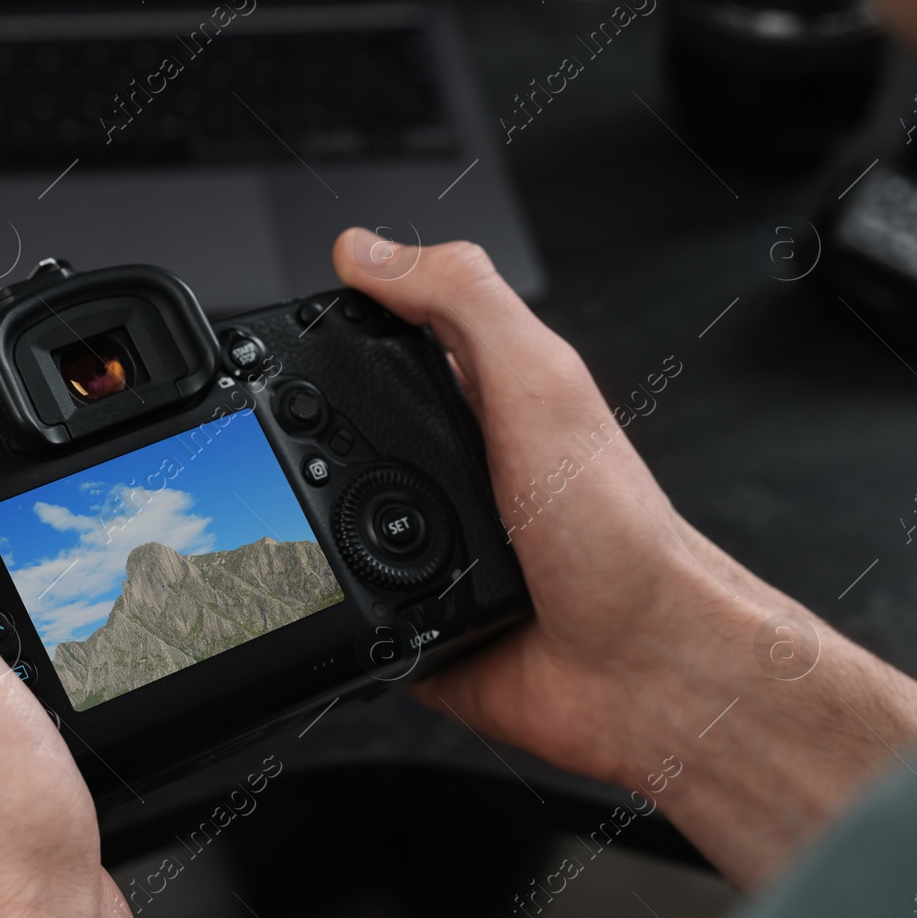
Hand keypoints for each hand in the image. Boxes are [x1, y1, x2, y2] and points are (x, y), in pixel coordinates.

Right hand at [332, 228, 916, 887]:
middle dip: (301, 442)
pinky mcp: (409, 620)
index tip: (284, 328)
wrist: (642, 668)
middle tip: (273, 439)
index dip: (338, 331)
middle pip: (342, 437)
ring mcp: (428, 550)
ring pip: (329, 524)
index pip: (388, 347)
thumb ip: (460, 301)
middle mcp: (454, 474)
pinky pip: (343, 606)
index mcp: (483, 404)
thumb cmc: (620, 531)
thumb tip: (368, 249)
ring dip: (312, 527)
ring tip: (303, 516)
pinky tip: (340, 593)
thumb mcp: (539, 381)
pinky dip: (333, 604)